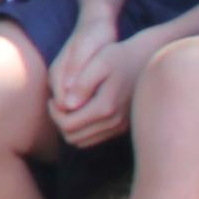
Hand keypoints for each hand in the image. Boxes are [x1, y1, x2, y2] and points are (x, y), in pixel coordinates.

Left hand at [48, 23, 142, 146]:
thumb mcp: (99, 62)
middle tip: (56, 104)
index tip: (52, 99)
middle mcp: (114, 122)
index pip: (68, 125)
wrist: (146, 60)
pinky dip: (82, 129)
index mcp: (106, 107)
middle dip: (60, 122)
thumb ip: (82, 83)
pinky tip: (82, 110)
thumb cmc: (119, 56)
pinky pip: (94, 138)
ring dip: (70, 127)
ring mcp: (120, 127)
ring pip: (82, 141)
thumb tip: (66, 105)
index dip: (54, 114)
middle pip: (73, 137)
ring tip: (68, 107)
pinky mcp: (122, 127)